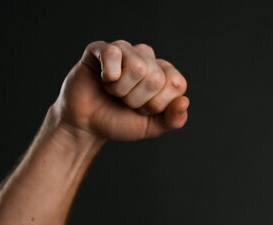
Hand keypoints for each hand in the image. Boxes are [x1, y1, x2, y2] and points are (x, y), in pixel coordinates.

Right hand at [51, 40, 189, 141]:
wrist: (87, 125)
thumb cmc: (120, 122)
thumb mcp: (152, 127)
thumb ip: (173, 119)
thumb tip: (185, 102)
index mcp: (164, 74)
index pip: (176, 83)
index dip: (158, 104)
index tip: (143, 109)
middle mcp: (147, 58)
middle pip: (155, 78)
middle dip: (137, 100)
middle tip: (124, 101)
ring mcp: (125, 51)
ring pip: (138, 66)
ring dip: (122, 90)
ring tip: (113, 91)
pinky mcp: (101, 49)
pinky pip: (113, 53)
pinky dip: (108, 75)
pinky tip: (103, 79)